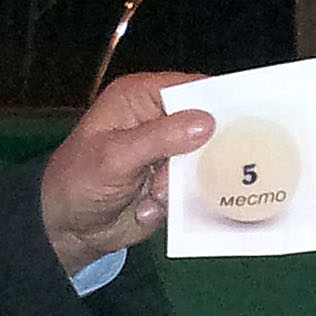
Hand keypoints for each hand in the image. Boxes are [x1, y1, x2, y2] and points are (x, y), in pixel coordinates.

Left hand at [42, 74, 213, 275]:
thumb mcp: (115, 156)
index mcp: (141, 98)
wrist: (69, 228)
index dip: (219, 99)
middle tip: (194, 168)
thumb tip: (207, 121)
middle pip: (207, 124)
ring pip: (205, 160)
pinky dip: (181, 200)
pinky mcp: (173, 181)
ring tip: (153, 194)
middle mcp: (159, 119)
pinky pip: (197, 186)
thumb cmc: (79, 181)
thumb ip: (160, 138)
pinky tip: (151, 206)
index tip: (246, 117)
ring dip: (187, 181)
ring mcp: (168, 152)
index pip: (190, 87)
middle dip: (207, 149)